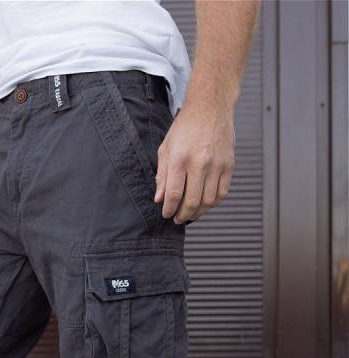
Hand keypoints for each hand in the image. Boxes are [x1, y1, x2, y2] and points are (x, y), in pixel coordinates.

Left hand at [154, 101, 235, 223]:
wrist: (211, 106)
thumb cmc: (186, 126)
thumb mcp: (166, 148)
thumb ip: (162, 175)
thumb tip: (160, 198)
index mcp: (180, 158)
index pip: (174, 194)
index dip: (169, 209)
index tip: (166, 214)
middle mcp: (200, 162)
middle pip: (192, 201)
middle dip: (182, 215)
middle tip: (177, 218)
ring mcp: (217, 164)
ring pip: (208, 201)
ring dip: (198, 212)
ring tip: (190, 213)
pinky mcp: (229, 164)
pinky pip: (222, 192)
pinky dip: (213, 203)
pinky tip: (205, 203)